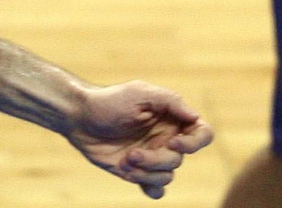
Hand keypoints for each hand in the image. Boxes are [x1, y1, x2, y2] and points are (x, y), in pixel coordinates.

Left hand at [62, 80, 214, 198]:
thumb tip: (195, 117)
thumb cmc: (110, 100)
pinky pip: (155, 188)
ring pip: (166, 175)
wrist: (80, 118)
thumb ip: (170, 101)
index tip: (174, 143)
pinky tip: (135, 178)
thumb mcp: (141, 93)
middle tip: (133, 154)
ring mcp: (152, 156)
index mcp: (173, 118)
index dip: (194, 143)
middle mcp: (166, 139)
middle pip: (178, 159)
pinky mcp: (136, 171)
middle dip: (156, 160)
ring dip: (146, 172)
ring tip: (126, 160)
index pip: (201, 133)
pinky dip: (150, 187)